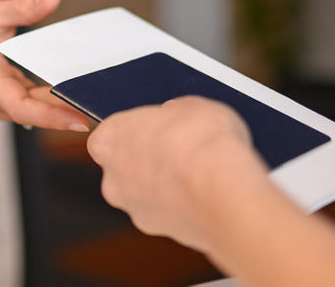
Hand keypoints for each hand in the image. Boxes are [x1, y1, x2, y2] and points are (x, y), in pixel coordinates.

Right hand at [0, 0, 90, 131]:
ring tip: (98, 99)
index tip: (79, 120)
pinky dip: (54, 101)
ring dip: (63, 108)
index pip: (21, 107)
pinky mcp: (7, 102)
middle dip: (68, 112)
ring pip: (36, 111)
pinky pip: (34, 105)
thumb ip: (23, 6)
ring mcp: (0, 104)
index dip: (51, 117)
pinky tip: (78, 92)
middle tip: (105, 104)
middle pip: (35, 113)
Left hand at [86, 97, 266, 252]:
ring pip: (144, 193)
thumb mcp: (190, 105)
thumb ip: (170, 114)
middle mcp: (113, 178)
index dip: (138, 129)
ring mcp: (134, 208)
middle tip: (179, 149)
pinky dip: (181, 204)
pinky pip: (165, 212)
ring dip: (164, 185)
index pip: (111, 132)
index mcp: (109, 140)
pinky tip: (203, 194)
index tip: (158, 127)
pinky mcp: (158, 230)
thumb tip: (175, 117)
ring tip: (198, 173)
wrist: (225, 192)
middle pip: (124, 166)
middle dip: (147, 159)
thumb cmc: (203, 144)